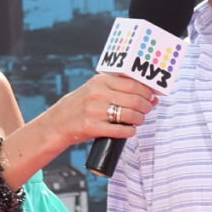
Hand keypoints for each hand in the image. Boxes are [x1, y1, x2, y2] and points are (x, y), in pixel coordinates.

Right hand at [41, 74, 156, 147]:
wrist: (58, 122)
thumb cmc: (83, 105)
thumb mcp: (96, 89)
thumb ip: (120, 90)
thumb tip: (152, 97)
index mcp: (100, 81)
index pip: (133, 84)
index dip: (147, 92)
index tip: (151, 96)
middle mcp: (98, 93)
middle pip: (135, 100)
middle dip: (146, 107)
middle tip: (147, 110)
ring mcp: (94, 110)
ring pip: (130, 115)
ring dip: (140, 119)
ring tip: (139, 120)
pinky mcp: (92, 127)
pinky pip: (120, 130)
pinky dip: (130, 131)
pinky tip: (130, 130)